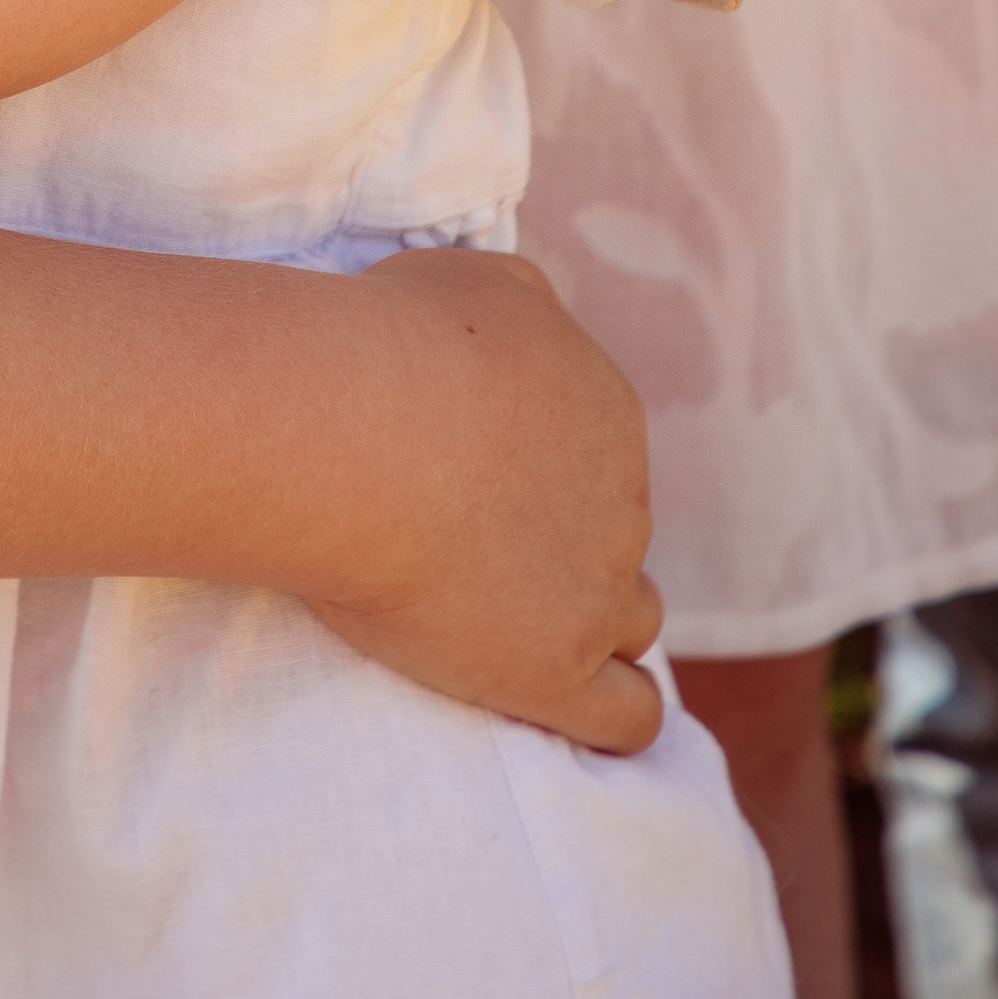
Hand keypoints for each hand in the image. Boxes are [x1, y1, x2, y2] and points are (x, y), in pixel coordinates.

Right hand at [300, 248, 663, 755]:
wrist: (365, 433)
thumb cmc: (396, 343)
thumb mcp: (472, 282)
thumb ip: (520, 310)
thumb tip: (526, 338)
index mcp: (604, 410)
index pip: (597, 453)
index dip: (540, 471)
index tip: (472, 477)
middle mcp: (622, 502)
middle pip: (615, 536)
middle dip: (562, 545)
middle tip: (474, 547)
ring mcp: (597, 592)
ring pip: (633, 620)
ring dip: (592, 623)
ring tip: (520, 628)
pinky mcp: (559, 672)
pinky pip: (628, 717)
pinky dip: (616, 715)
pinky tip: (579, 711)